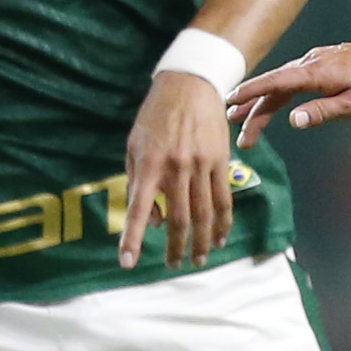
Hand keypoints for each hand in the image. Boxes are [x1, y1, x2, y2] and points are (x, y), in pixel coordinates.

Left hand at [122, 72, 234, 270]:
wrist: (190, 85)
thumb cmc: (155, 116)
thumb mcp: (134, 146)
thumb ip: (137, 182)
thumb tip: (151, 219)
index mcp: (149, 164)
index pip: (137, 209)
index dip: (131, 238)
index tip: (127, 262)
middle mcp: (176, 169)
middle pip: (179, 219)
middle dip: (175, 247)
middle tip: (174, 266)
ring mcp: (201, 166)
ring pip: (204, 214)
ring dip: (202, 242)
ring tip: (199, 260)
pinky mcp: (221, 162)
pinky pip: (223, 199)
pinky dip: (223, 222)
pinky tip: (221, 238)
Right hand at [229, 33, 350, 141]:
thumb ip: (323, 110)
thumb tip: (293, 120)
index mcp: (315, 72)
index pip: (274, 83)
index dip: (249, 93)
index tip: (228, 103)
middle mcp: (311, 62)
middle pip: (274, 87)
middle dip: (254, 110)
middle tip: (239, 134)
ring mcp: (317, 59)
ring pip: (283, 82)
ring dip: (265, 102)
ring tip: (247, 120)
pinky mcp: (325, 61)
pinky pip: (294, 76)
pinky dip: (280, 91)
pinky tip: (276, 102)